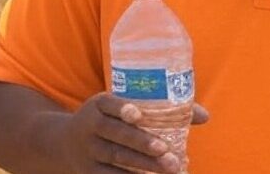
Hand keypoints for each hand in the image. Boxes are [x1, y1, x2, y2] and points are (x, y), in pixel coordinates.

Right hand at [56, 93, 208, 173]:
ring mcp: (89, 150)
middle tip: (166, 151)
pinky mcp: (90, 171)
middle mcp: (90, 125)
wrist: (65, 144)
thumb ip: (158, 110)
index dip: (121, 108)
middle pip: (115, 134)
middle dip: (141, 143)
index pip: (108, 103)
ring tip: (171, 169)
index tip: (137, 114)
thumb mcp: (122, 109)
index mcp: (99, 104)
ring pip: (116, 158)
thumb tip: (205, 116)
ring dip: (143, 165)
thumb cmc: (110, 122)